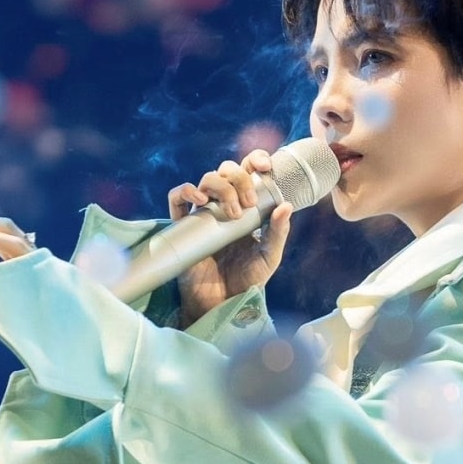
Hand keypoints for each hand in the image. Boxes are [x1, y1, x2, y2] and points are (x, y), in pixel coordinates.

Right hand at [166, 149, 292, 324]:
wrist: (221, 303)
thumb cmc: (247, 281)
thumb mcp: (269, 257)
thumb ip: (278, 232)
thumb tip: (286, 205)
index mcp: (247, 206)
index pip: (249, 172)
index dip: (255, 160)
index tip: (265, 166)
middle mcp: (224, 205)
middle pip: (226, 170)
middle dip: (239, 178)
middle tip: (249, 203)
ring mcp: (203, 214)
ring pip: (206, 180)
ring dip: (221, 187)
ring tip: (233, 213)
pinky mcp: (183, 226)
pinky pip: (176, 198)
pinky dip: (185, 191)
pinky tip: (200, 201)